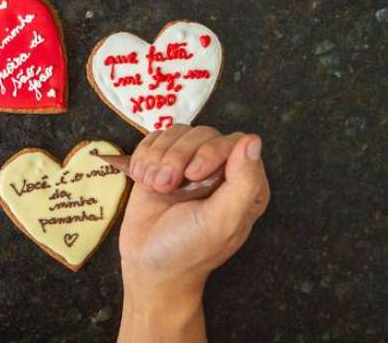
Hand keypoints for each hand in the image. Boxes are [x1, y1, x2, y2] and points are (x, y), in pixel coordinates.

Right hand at [117, 126, 269, 342]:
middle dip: (177, 156)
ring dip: (157, 158)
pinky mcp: (161, 163)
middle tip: (166, 186)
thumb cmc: (188, 250)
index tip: (192, 175)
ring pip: (175, 132)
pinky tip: (144, 180)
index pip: (235, 142)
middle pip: (201, 134)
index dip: (209, 151)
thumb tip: (253, 140)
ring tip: (154, 186)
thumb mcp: (221, 222)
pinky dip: (144, 156)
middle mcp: (218, 171)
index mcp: (244, 185)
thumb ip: (243, 183)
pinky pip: (153, 138)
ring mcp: (188, 165)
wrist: (148, 265)